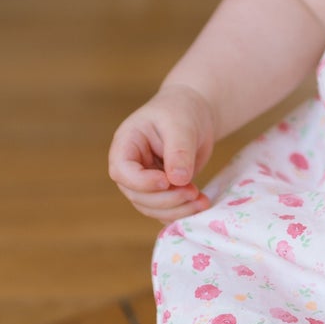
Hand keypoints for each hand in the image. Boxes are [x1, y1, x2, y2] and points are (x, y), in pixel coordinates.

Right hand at [108, 83, 216, 220]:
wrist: (195, 113)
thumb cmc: (182, 111)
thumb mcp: (181, 125)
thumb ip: (178, 151)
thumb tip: (178, 180)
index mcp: (126, 145)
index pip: (122, 171)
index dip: (142, 182)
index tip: (167, 181)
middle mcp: (131, 167)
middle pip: (137, 195)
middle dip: (166, 199)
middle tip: (193, 192)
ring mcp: (145, 182)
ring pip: (151, 208)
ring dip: (177, 210)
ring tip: (202, 201)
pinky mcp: (162, 191)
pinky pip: (166, 210)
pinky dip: (183, 212)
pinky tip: (202, 204)